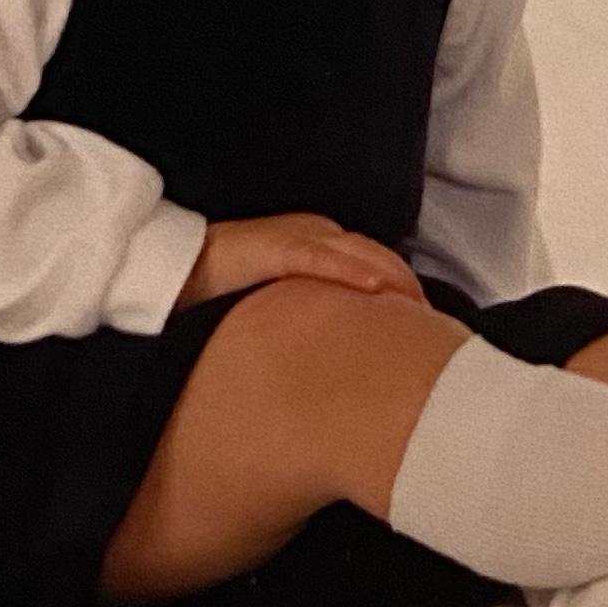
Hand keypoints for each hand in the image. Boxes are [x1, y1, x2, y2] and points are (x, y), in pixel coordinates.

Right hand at [174, 211, 427, 310]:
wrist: (170, 269)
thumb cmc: (221, 295)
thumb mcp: (273, 309)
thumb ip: (304, 324)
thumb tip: (331, 370)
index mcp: (316, 249)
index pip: (372, 266)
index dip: (401, 290)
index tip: (425, 323)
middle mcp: (314, 237)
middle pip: (377, 258)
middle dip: (407, 287)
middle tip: (437, 328)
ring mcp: (295, 239)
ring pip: (360, 255)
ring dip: (392, 280)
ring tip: (420, 311)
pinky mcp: (274, 249)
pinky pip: (321, 259)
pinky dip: (352, 272)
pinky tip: (377, 289)